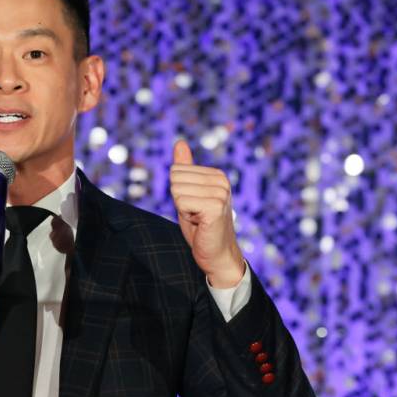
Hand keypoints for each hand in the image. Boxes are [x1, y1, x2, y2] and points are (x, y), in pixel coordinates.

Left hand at [170, 140, 244, 287]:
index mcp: (216, 175)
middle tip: (195, 213)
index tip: (193, 205)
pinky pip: (181, 203)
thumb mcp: (189, 193)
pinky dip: (185, 216)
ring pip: (177, 192)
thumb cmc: (201, 224)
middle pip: (175, 179)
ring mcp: (220, 193)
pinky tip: (200, 223)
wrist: (216, 253)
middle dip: (179, 200)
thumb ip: (185, 168)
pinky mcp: (215, 207)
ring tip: (198, 218)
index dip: (179, 192)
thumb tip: (179, 142)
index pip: (176, 171)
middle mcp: (221, 181)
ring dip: (183, 209)